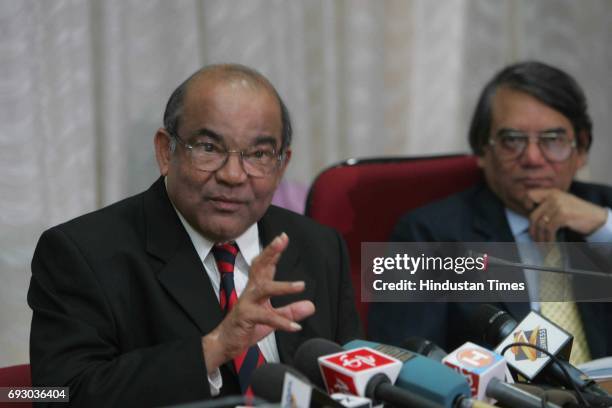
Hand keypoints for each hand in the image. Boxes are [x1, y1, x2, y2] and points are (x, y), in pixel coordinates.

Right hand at [202, 233, 314, 371]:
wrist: (225, 343)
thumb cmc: (247, 327)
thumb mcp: (273, 318)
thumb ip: (290, 311)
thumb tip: (311, 305)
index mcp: (256, 288)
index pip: (265, 265)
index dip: (273, 251)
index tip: (283, 237)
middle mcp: (251, 291)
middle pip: (259, 266)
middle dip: (270, 252)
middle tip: (281, 239)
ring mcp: (247, 303)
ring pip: (265, 289)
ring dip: (283, 286)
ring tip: (301, 285)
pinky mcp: (246, 317)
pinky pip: (266, 317)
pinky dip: (282, 322)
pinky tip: (295, 327)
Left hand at [525, 188, 607, 241]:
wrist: (596, 217)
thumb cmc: (576, 212)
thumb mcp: (561, 203)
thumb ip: (547, 205)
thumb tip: (529, 216)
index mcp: (551, 192)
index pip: (530, 195)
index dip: (526, 205)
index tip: (529, 218)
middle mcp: (553, 196)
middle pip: (534, 215)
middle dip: (532, 229)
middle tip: (534, 238)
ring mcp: (558, 205)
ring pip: (540, 224)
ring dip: (540, 237)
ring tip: (541, 244)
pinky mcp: (563, 215)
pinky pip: (549, 229)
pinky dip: (548, 239)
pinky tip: (550, 243)